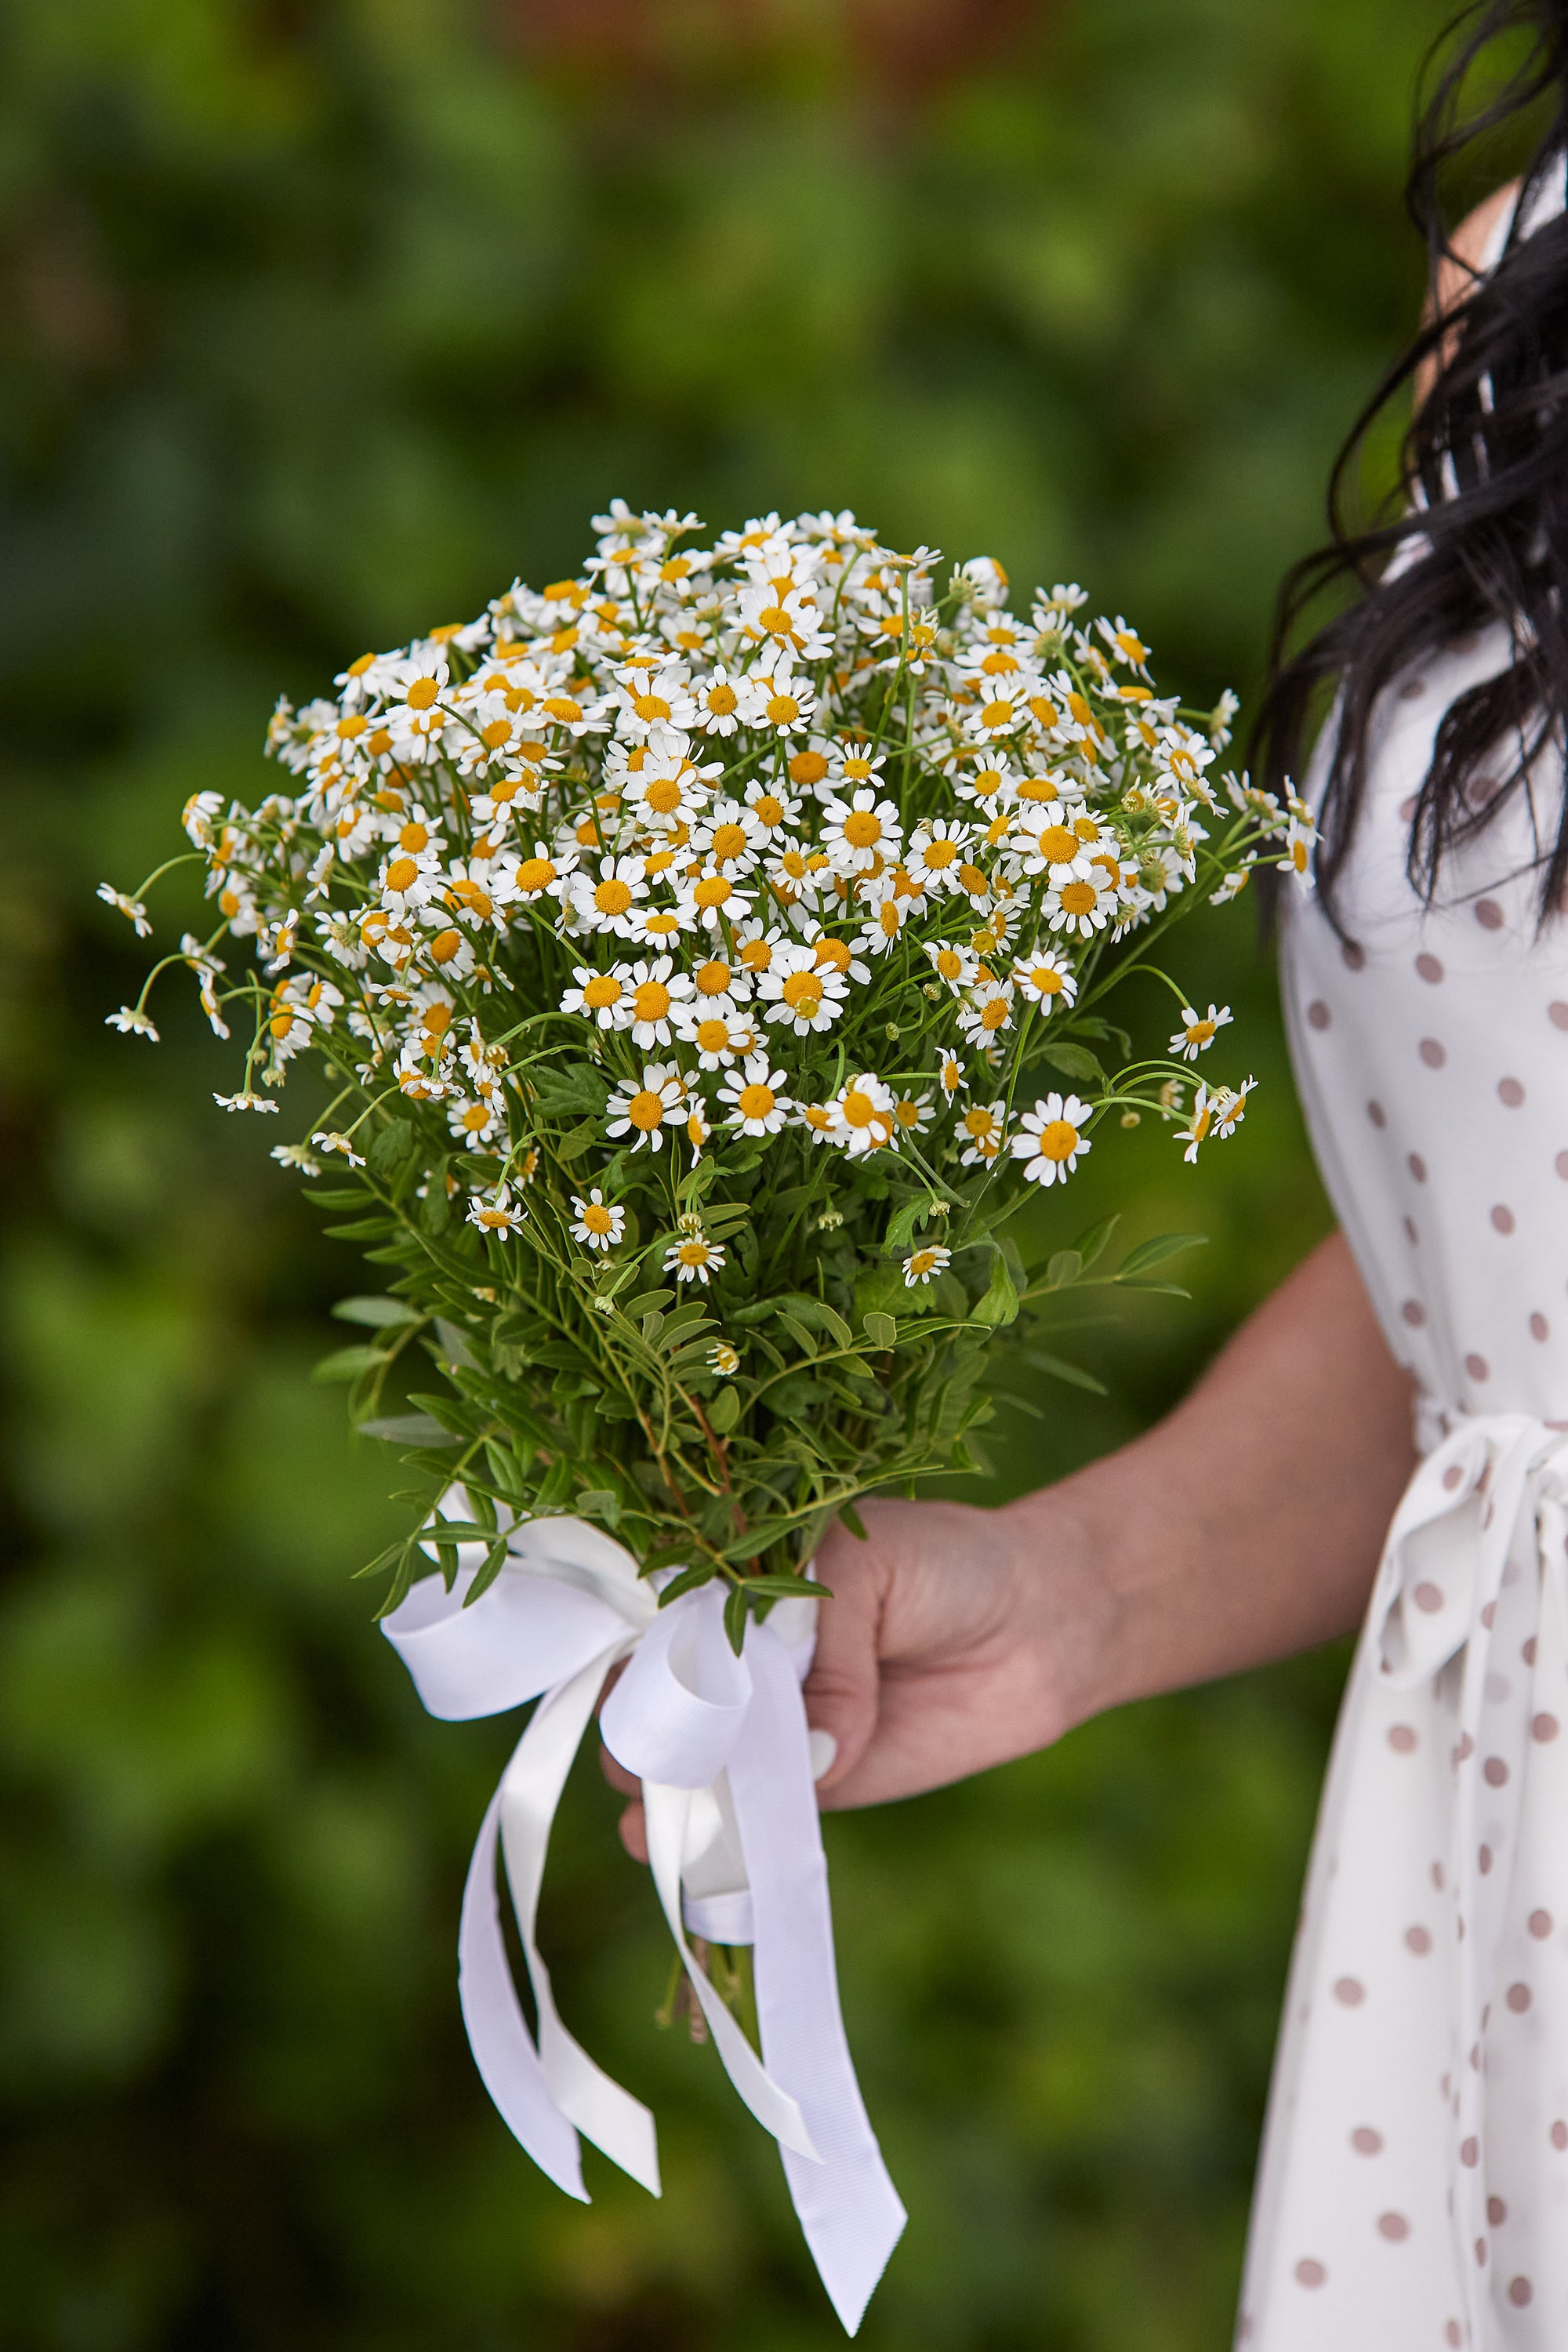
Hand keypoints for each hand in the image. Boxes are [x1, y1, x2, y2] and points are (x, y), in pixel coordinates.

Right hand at [604, 1485, 1114, 1856]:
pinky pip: (766, 1813)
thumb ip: (830, 1653)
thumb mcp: (871, 1573)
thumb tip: (814, 1755)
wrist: (1041, 1620)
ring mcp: (779, 1726)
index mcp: (741, 1586)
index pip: (663, 1623)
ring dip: (670, 1800)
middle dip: (645, 1735)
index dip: (636, 1656)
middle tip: (635, 1763)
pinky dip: (732, 1839)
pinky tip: (697, 1858)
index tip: (620, 1685)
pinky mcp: (820, 1783)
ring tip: (651, 1824)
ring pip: (706, 1768)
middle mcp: (746, 1660)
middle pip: (671, 1703)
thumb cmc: (948, 1564)